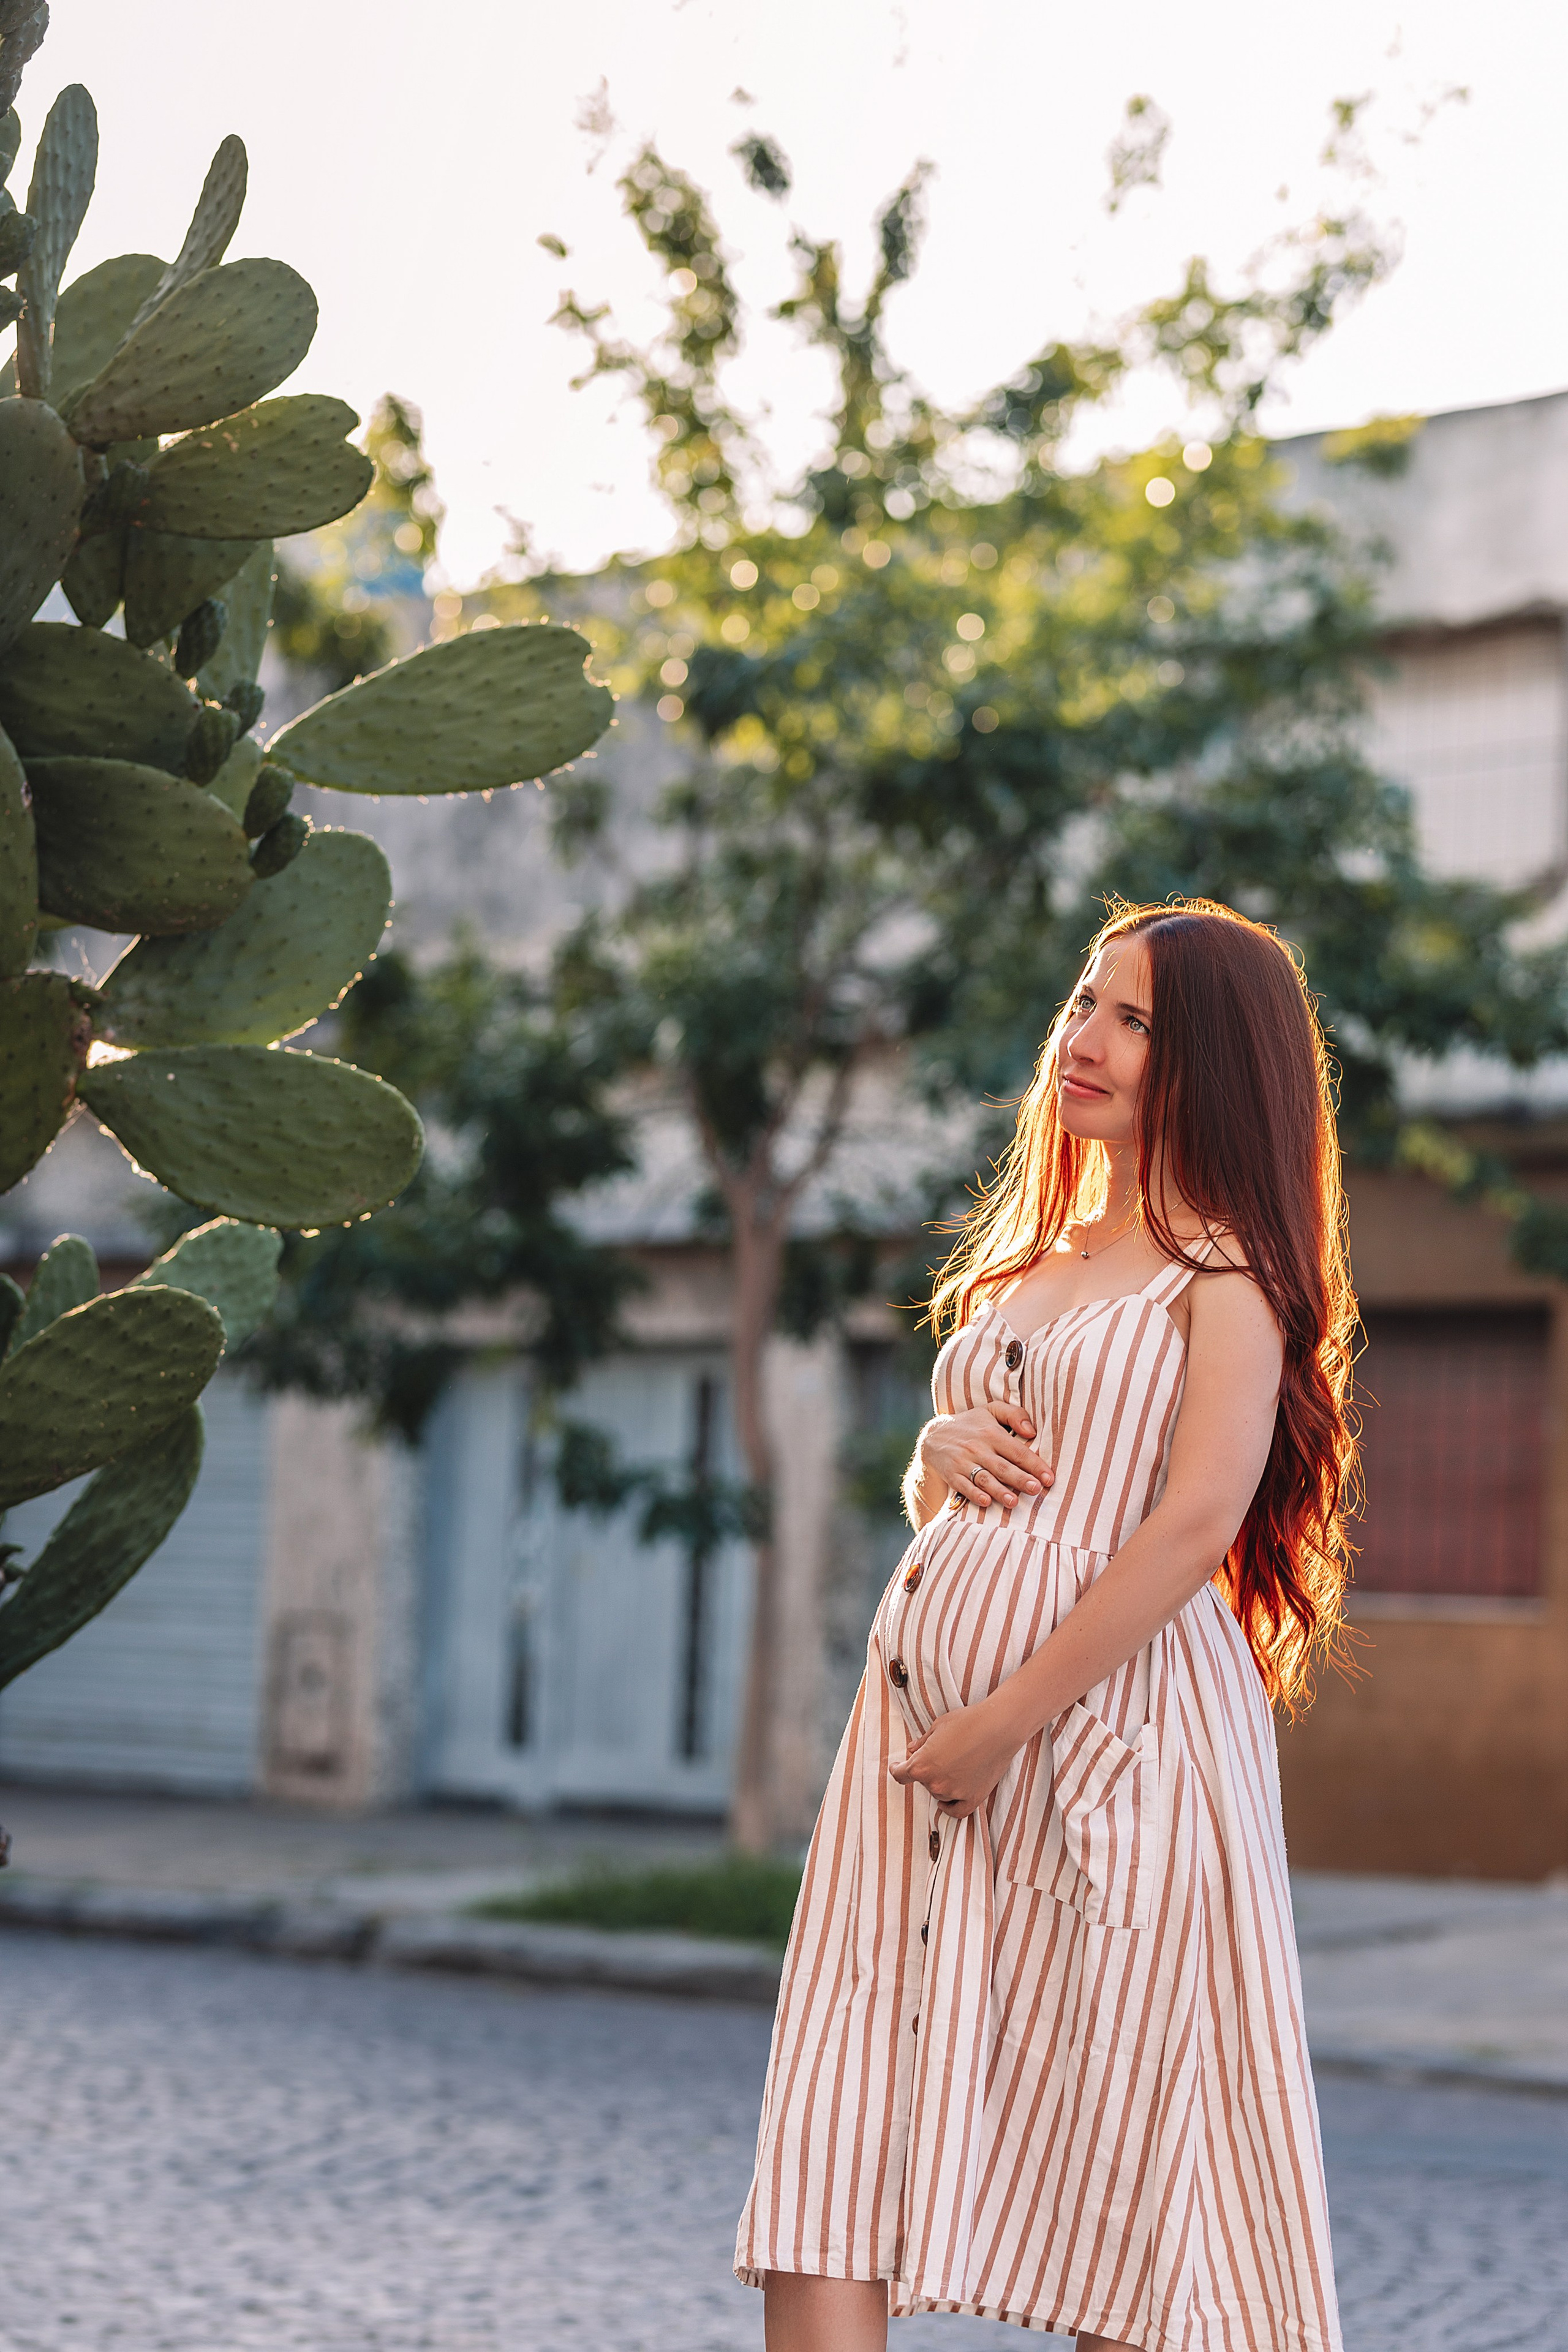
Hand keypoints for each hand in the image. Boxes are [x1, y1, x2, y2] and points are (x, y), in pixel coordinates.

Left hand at [890, 1696, 1022, 1819]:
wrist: (998, 1728)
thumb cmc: (967, 1722)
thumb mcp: (937, 1726)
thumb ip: (922, 1742)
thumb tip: (911, 1750)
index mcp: (921, 1765)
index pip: (900, 1775)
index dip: (896, 1770)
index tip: (896, 1767)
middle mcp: (935, 1783)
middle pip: (922, 1782)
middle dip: (926, 1770)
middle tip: (941, 1754)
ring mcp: (954, 1793)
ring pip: (939, 1794)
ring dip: (941, 1783)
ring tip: (955, 1763)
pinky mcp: (973, 1799)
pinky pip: (956, 1811)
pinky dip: (951, 1806)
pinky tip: (950, 1799)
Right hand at [919, 1401, 1052, 1512]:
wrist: (934, 1435)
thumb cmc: (971, 1424)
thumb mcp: (991, 1410)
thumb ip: (1014, 1414)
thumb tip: (1032, 1431)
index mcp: (992, 1433)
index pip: (1017, 1451)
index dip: (1034, 1464)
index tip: (1049, 1478)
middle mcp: (978, 1448)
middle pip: (1002, 1467)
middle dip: (1020, 1479)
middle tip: (1036, 1489)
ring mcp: (963, 1462)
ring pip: (984, 1479)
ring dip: (999, 1491)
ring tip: (1014, 1502)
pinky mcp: (951, 1474)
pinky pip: (963, 1486)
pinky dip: (974, 1495)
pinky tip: (986, 1502)